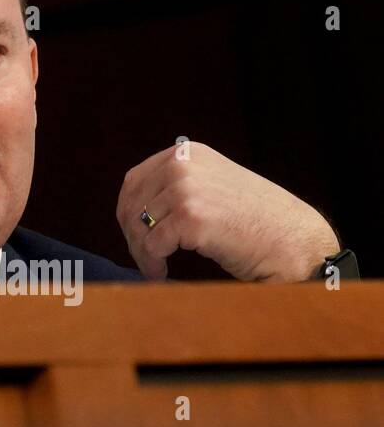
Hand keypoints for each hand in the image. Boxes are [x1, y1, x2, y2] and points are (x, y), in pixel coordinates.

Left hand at [115, 141, 339, 281]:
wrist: (298, 243)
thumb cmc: (259, 222)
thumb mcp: (215, 185)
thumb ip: (180, 185)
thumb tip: (134, 207)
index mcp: (188, 153)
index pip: (136, 180)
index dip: (128, 211)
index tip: (134, 233)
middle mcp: (183, 164)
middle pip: (132, 203)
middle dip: (132, 235)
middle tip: (143, 257)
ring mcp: (186, 189)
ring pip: (139, 227)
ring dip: (142, 253)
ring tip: (154, 268)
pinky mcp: (190, 218)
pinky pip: (152, 246)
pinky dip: (152, 263)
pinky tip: (161, 273)